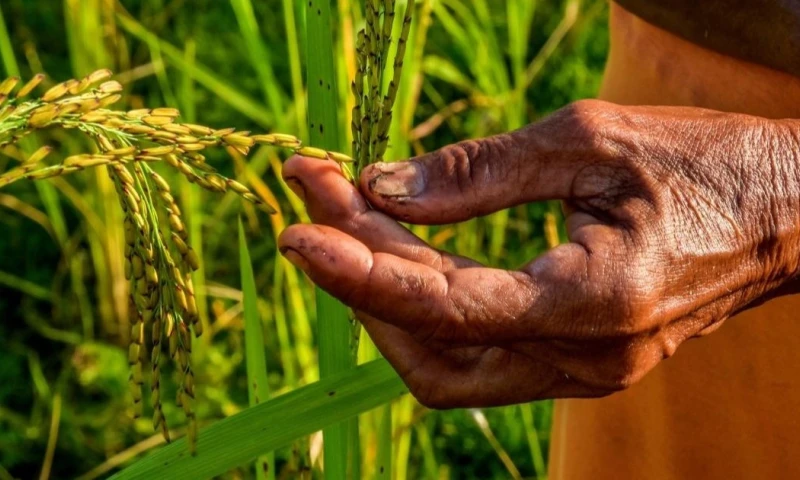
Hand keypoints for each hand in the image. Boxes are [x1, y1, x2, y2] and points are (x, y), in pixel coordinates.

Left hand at [278, 100, 799, 407]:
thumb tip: (382, 188)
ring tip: (345, 221)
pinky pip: (479, 351)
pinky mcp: (578, 360)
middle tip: (318, 198)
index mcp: (596, 303)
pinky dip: (429, 306)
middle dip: (360, 275)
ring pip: (446, 365)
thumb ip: (481, 170)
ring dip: (386, 296)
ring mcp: (582, 370)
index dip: (359, 268)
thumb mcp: (591, 140)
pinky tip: (401, 251)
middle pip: (429, 349)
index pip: (445, 307)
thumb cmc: (707, 165)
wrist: (792, 213)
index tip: (299, 220)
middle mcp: (586, 360)